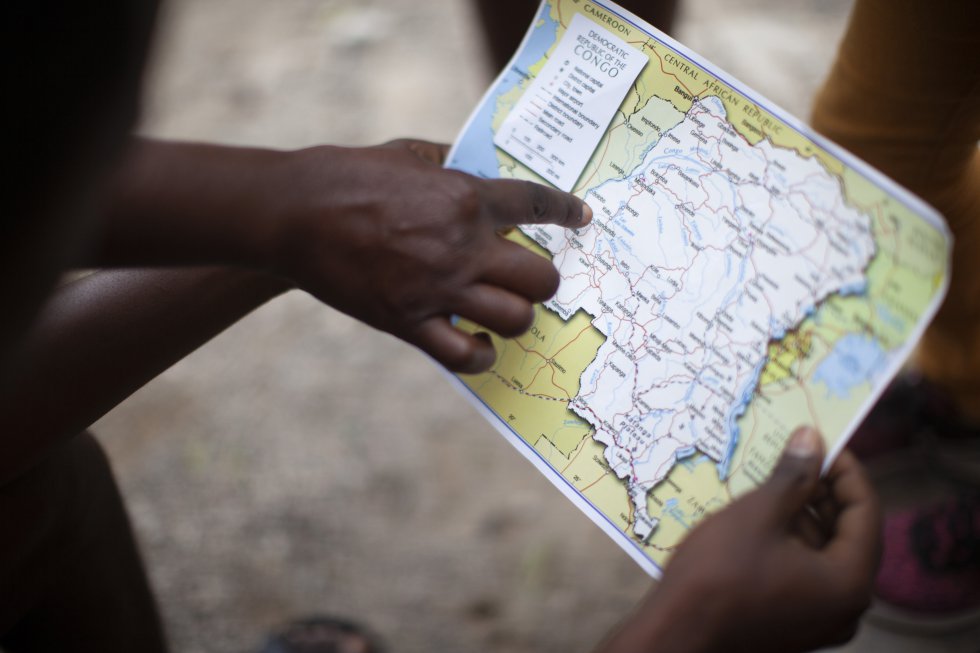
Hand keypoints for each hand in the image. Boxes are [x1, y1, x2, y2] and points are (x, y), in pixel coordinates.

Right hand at [267, 139, 590, 371]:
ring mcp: (437, 289)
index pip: (535, 204)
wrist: (294, 213)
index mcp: (465, 198)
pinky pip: (465, 356)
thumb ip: (453, 163)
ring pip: (515, 319)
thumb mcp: (409, 153)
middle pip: (540, 278)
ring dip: (517, 317)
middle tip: (531, 279)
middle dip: (545, 280)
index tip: (581, 218)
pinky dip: (481, 355)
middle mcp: (461, 247)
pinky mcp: (408, 321)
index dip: (565, 212)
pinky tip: (478, 342)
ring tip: (503, 311)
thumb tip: (483, 170)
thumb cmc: (348, 175)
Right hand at [597, 428, 880, 652]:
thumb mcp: (757, 515)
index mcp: (849, 581)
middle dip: (821, 491)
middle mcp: (844, 606)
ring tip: (769, 480)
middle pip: (846, 533)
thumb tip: (811, 439)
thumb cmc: (718, 574)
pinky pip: (801, 573)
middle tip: (793, 455)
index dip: (845, 469)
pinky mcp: (791, 624)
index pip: (866, 510)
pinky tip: (756, 517)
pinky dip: (786, 542)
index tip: (819, 439)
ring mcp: (817, 619)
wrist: (675, 635)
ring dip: (800, 515)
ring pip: (821, 553)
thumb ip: (792, 476)